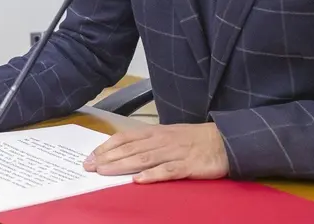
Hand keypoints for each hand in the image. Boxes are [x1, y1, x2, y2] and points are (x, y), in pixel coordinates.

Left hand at [83, 123, 228, 182]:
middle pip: (129, 149)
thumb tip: (126, 150)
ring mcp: (173, 153)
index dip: (106, 147)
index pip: (125, 138)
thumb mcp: (168, 135)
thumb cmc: (194, 139)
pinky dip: (152, 175)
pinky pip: (167, 171)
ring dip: (122, 166)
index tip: (90, 156)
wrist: (224, 140)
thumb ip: (148, 142)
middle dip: (107, 158)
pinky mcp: (187, 166)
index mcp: (155, 132)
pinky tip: (139, 180)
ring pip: (143, 159)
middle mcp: (160, 141)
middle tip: (89, 167)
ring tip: (104, 172)